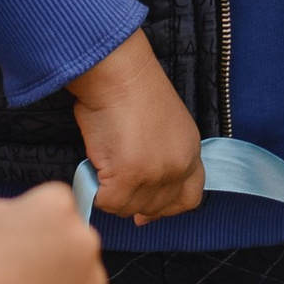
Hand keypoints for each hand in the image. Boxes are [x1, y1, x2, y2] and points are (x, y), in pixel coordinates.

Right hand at [0, 183, 109, 283]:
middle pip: (75, 239)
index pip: (57, 203)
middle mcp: (85, 239)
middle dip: (56, 250)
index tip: (19, 239)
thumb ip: (9, 208)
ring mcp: (93, 281)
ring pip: (83, 277)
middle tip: (23, 273)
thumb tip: (23, 217)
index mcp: (57, 206)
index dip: (36, 220)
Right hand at [69, 28, 204, 223]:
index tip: (145, 212)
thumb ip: (160, 156)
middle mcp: (178, 166)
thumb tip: (137, 187)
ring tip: (102, 165)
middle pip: (155, 207)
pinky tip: (93, 167)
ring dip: (111, 193)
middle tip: (113, 186)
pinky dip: (94, 190)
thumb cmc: (130, 87)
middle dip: (133, 201)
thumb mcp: (162, 125)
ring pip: (128, 208)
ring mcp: (155, 173)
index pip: (190, 198)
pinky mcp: (128, 176)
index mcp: (190, 151)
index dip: (166, 208)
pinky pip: (107, 202)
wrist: (117, 70)